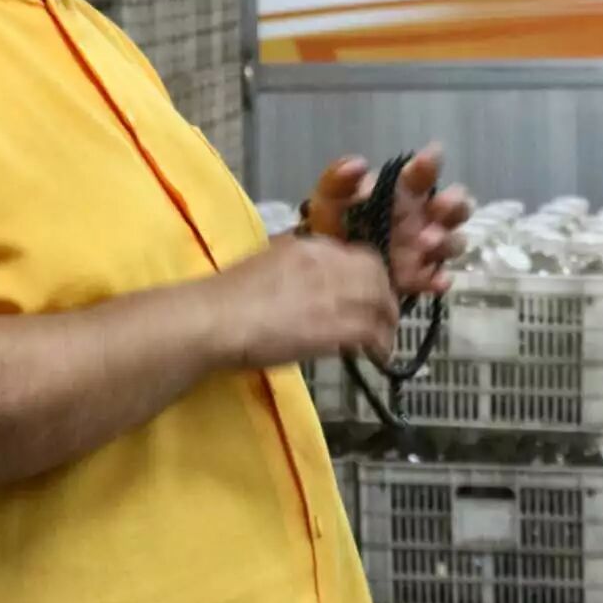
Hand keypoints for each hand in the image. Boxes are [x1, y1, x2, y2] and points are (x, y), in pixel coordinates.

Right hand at [208, 235, 398, 369]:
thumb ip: (292, 265)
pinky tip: (376, 356)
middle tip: (382, 316)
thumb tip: (303, 278)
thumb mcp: (265, 263)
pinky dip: (380, 345)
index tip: (365, 292)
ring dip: (387, 322)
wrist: (216, 319)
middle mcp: (329, 263)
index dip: (366, 275)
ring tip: (383, 341)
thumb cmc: (227, 296)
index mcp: (309, 246)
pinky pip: (373, 332)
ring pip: (381, 302)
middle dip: (384, 295)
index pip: (355, 254)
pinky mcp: (337, 325)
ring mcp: (335, 293)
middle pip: (376, 274)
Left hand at [301, 147, 470, 296]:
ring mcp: (425, 250)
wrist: (328, 274)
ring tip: (425, 244)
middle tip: (437, 209)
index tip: (432, 158)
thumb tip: (360, 164)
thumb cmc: (333, 228)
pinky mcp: (421, 278)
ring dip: (446, 240)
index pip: (424, 174)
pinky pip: (439, 278)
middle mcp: (421, 218)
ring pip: (454, 241)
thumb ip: (338, 179)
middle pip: (455, 206)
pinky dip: (440, 279)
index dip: (431, 164)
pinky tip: (435, 280)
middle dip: (453, 204)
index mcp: (404, 194)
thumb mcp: (328, 201)